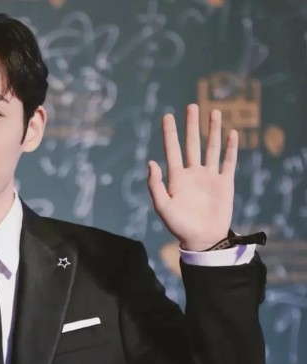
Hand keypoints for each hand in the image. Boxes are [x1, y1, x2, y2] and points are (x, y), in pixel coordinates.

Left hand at [147, 104, 236, 250]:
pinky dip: (230, 148)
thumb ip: (155, 186)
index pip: (172, 150)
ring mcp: (209, 177)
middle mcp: (193, 174)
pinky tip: (231, 133)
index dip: (170, 133)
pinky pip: (228, 161)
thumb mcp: (163, 207)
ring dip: (213, 131)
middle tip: (192, 106)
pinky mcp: (225, 183)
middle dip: (191, 125)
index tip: (167, 116)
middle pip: (192, 144)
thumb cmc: (179, 226)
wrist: (202, 240)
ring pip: (211, 148)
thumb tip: (150, 162)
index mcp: (177, 178)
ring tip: (214, 112)